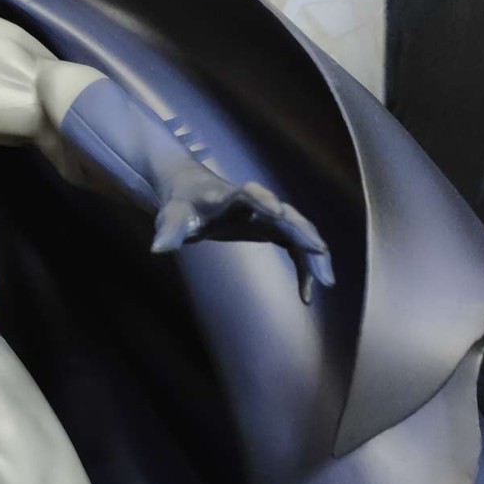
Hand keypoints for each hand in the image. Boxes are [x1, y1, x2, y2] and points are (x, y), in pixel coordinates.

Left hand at [152, 170, 335, 303]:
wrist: (191, 189)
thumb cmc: (180, 203)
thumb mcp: (171, 216)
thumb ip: (169, 230)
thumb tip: (158, 248)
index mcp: (230, 196)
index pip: (249, 194)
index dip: (263, 201)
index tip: (278, 212)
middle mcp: (256, 202)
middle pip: (286, 214)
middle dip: (303, 232)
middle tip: (320, 252)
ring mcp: (267, 215)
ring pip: (298, 232)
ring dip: (314, 255)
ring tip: (326, 283)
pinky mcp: (271, 229)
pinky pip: (294, 247)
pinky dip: (304, 267)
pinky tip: (307, 294)